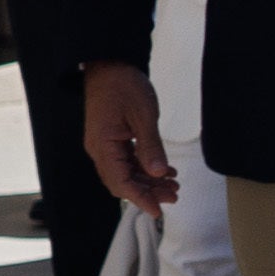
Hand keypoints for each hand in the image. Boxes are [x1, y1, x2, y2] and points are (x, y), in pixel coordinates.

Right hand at [84, 61, 176, 210]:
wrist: (110, 64)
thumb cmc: (124, 85)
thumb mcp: (143, 116)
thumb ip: (151, 147)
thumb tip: (158, 173)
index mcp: (104, 145)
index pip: (120, 182)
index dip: (140, 198)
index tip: (158, 210)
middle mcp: (100, 149)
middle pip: (122, 181)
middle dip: (147, 192)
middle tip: (174, 196)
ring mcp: (104, 144)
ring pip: (126, 172)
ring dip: (148, 181)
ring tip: (173, 185)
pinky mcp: (112, 139)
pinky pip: (127, 160)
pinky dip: (145, 167)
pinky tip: (164, 171)